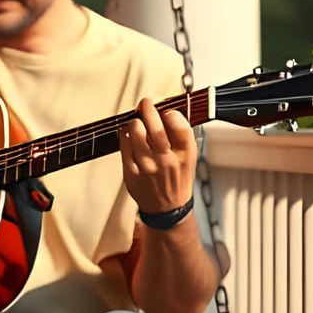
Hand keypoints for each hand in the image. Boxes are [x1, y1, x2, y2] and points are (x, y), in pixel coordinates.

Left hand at [119, 97, 197, 216]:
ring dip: (134, 122)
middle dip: (148, 108)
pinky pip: (123, 145)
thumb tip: (167, 111)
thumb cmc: (177, 180)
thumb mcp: (189, 158)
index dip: (171, 113)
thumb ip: (181, 137)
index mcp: (185, 155)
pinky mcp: (131, 172)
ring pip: (135, 132)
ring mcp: (147, 167)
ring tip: (136, 122)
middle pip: (155, 125)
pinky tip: (127, 134)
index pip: (179, 125)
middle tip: (145, 103)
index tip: (167, 111)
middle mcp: (166, 160)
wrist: (167, 208)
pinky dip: (124, 135)